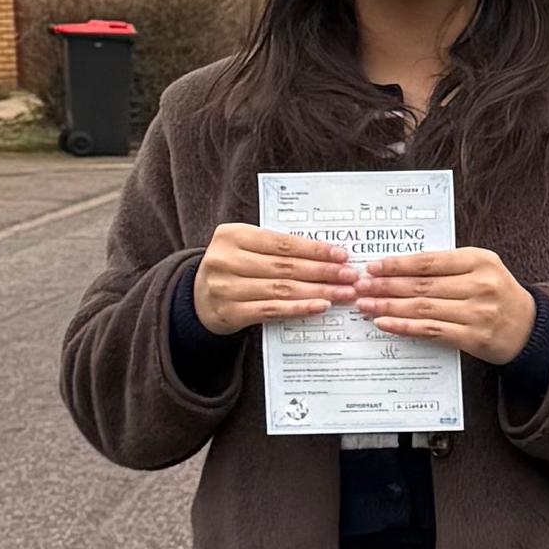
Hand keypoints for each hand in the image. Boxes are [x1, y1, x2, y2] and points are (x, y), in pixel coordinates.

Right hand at [190, 221, 357, 333]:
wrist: (197, 298)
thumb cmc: (233, 266)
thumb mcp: (246, 247)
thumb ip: (277, 247)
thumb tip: (327, 253)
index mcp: (231, 235)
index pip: (281, 243)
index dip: (314, 250)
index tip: (341, 255)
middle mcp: (224, 260)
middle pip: (284, 267)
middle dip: (322, 271)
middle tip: (350, 276)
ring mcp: (225, 288)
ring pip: (281, 289)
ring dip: (318, 291)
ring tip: (343, 293)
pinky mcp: (230, 312)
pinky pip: (272, 310)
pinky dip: (299, 308)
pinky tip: (321, 306)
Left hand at [349, 246, 541, 366]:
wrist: (529, 328)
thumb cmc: (498, 294)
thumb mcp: (481, 269)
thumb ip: (448, 266)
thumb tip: (399, 268)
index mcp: (480, 261)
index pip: (430, 261)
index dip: (398, 264)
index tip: (374, 267)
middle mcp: (480, 285)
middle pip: (422, 285)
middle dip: (386, 286)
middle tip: (360, 286)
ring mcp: (478, 312)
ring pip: (423, 308)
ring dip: (389, 306)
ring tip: (366, 305)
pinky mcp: (474, 337)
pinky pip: (431, 331)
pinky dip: (404, 327)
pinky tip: (385, 323)